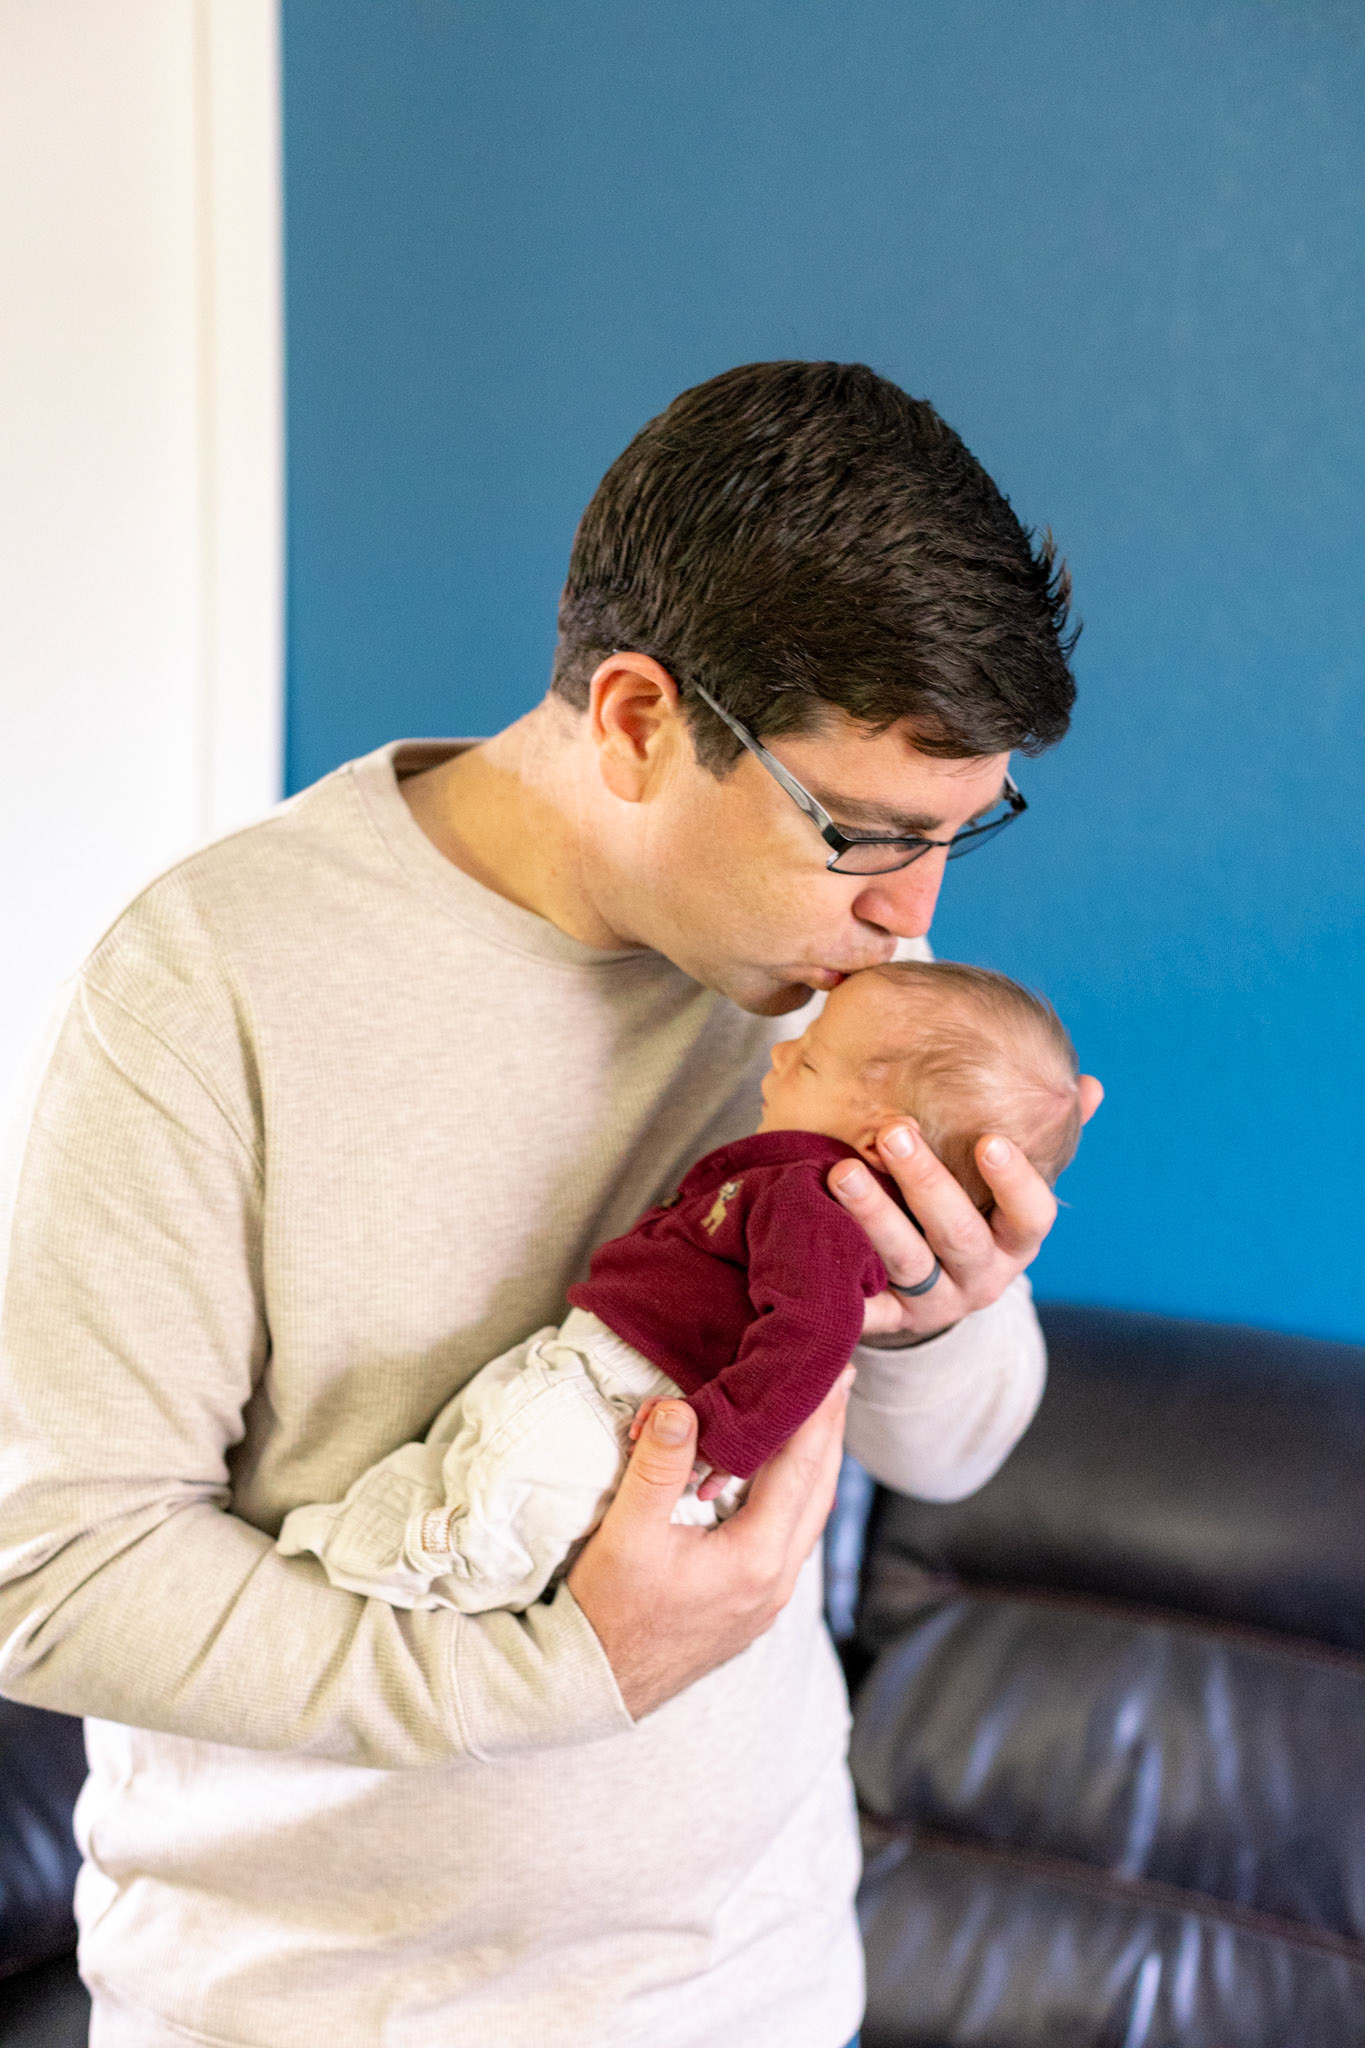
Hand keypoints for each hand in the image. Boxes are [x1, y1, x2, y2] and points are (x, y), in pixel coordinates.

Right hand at [568, 1370, 852, 1718]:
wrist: (593, 1686)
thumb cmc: (606, 1612)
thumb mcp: (626, 1533)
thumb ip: (659, 1467)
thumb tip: (682, 1406)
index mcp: (755, 1559)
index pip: (801, 1468)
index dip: (818, 1413)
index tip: (833, 1369)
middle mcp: (776, 1581)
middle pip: (819, 1489)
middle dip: (829, 1430)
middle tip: (839, 1377)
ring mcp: (769, 1597)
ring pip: (808, 1514)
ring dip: (814, 1461)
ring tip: (818, 1414)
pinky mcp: (754, 1602)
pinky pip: (790, 1534)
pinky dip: (794, 1492)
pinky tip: (779, 1472)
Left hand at [829, 1075, 1103, 1341]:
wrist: (928, 1301)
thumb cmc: (972, 1219)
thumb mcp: (1009, 1190)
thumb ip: (1047, 1140)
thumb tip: (1090, 1085)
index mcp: (1015, 1243)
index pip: (1031, 1217)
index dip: (1015, 1183)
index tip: (990, 1140)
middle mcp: (980, 1278)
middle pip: (958, 1234)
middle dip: (926, 1183)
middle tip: (894, 1131)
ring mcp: (933, 1303)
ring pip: (904, 1261)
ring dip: (873, 1215)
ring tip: (840, 1170)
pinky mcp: (886, 1320)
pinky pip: (862, 1304)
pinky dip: (839, 1281)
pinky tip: (812, 1242)